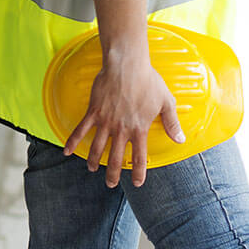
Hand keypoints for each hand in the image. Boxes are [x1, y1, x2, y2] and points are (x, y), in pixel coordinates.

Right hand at [63, 47, 184, 187]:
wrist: (126, 64)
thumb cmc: (148, 80)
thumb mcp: (166, 102)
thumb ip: (171, 123)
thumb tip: (180, 140)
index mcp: (139, 129)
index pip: (140, 158)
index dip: (139, 172)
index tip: (137, 183)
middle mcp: (121, 129)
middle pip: (116, 158)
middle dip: (113, 174)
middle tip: (111, 184)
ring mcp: (106, 121)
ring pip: (97, 147)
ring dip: (94, 161)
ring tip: (93, 170)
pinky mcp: (93, 112)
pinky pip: (80, 129)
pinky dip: (72, 141)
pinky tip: (67, 151)